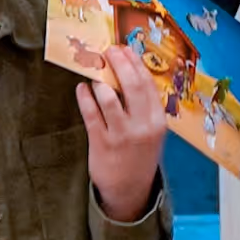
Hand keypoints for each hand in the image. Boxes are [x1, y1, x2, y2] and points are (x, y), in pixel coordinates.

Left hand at [79, 44, 168, 220]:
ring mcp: (121, 135)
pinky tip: (81, 89)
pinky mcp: (101, 143)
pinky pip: (91, 115)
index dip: (136, 64)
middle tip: (110, 51)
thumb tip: (129, 75)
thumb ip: (145, 108)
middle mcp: (142, 126)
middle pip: (132, 86)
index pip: (148, 85)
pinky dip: (85, 98)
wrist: (129, 189)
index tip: (126, 50)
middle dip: (120, 64)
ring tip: (94, 70)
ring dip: (100, 80)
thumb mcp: (152, 132)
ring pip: (110, 99)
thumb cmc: (140, 155)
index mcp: (158, 121)